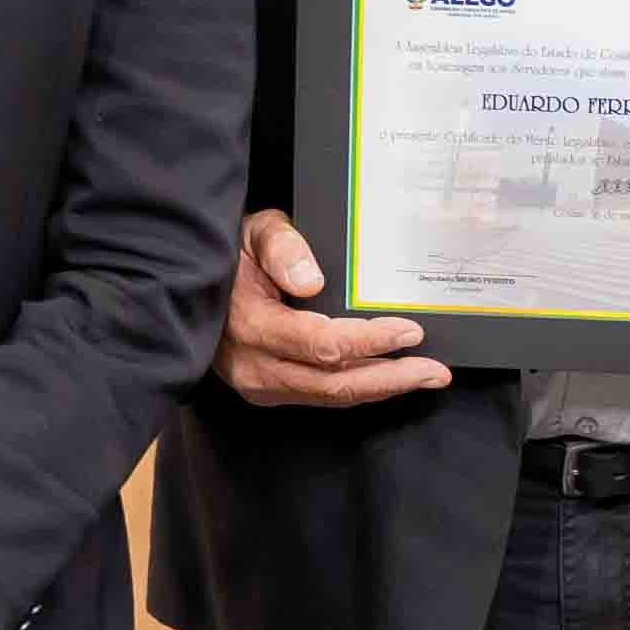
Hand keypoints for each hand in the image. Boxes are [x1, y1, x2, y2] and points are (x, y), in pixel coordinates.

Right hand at [215, 208, 447, 408]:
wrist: (193, 282)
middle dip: (390, 378)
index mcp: (251, 325)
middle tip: (435, 371)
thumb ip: (282, 246)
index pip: (321, 344)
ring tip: (425, 377)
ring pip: (330, 398)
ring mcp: (258, 384)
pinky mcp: (267, 391)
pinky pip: (320, 396)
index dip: (369, 342)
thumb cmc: (234, 252)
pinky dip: (359, 388)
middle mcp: (253, 365)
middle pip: (334, 384)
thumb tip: (311, 279)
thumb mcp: (253, 231)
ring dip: (381, 389)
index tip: (410, 331)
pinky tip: (389, 378)